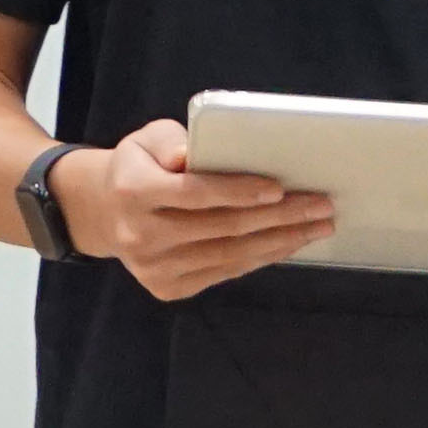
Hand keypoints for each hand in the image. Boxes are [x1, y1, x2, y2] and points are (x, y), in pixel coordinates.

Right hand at [75, 118, 332, 302]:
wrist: (107, 213)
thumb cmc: (141, 167)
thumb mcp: (146, 140)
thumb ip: (170, 141)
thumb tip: (193, 154)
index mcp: (134, 191)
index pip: (196, 193)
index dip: (239, 191)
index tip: (279, 188)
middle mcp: (141, 235)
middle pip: (223, 227)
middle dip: (279, 216)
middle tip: (320, 205)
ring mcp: (154, 267)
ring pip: (231, 255)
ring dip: (281, 241)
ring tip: (317, 226)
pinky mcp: (168, 288)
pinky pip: (226, 272)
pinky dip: (262, 257)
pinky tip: (289, 243)